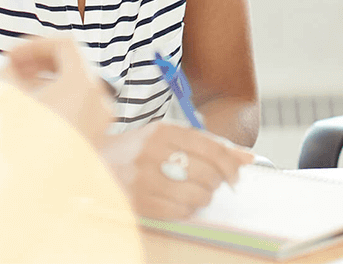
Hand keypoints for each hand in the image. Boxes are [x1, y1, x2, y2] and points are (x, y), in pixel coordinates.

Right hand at [0, 37, 112, 143]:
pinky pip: (80, 104)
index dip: (34, 44)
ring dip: (47, 78)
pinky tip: (31, 106)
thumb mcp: (6, 97)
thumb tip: (3, 61)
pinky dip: (58, 98)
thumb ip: (5, 70)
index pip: (65, 45)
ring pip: (76, 84)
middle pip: (73, 63)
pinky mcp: (96, 136)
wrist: (30, 195)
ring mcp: (101, 119)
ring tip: (17, 86)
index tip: (10, 53)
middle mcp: (100, 98)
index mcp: (84, 83)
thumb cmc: (18, 146)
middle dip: (39, 60)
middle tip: (11, 65)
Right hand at [99, 120, 254, 219]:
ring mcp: (142, 178)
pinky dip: (187, 209)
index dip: (230, 163)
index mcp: (163, 131)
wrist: (95, 162)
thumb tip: (247, 158)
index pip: (210, 146)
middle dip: (217, 182)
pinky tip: (183, 202)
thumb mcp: (171, 137)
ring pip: (194, 194)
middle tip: (215, 185)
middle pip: (205, 172)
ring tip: (199, 194)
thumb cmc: (141, 149)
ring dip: (204, 197)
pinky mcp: (136, 201)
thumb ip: (209, 144)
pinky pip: (177, 211)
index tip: (236, 175)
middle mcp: (152, 152)